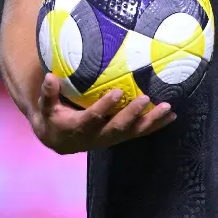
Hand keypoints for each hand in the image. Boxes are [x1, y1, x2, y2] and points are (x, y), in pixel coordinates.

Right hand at [31, 73, 175, 154]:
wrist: (60, 141)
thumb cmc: (53, 118)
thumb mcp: (46, 107)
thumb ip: (48, 94)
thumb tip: (50, 76)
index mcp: (79, 127)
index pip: (93, 118)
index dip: (105, 106)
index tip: (117, 92)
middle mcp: (98, 135)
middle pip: (118, 127)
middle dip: (133, 114)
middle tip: (146, 99)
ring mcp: (112, 137)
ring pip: (134, 131)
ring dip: (151, 121)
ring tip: (168, 109)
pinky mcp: (121, 136)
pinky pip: (140, 132)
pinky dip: (156, 124)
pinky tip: (171, 116)